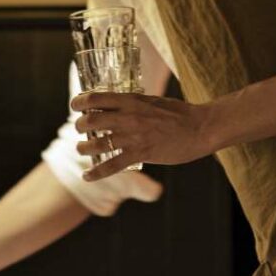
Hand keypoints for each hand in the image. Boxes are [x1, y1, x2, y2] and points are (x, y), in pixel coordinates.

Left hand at [71, 91, 214, 180]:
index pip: (96, 98)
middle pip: (91, 121)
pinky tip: (86, 177)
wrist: (201, 127)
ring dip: (83, 148)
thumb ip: (134, 103)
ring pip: (97, 144)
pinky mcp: (141, 154)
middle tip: (81, 130)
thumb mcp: (153, 100)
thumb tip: (118, 105)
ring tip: (81, 149)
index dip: (80, 102)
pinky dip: (96, 173)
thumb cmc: (179, 113)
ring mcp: (134, 136)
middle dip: (80, 126)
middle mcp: (128, 117)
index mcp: (131, 100)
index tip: (75, 106)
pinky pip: (112, 166)